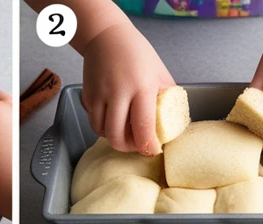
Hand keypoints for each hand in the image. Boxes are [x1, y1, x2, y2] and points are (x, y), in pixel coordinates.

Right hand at [81, 22, 174, 156]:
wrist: (106, 35)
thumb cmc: (137, 53)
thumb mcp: (159, 72)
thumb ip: (167, 97)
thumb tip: (175, 121)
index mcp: (141, 87)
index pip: (143, 126)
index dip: (147, 145)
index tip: (152, 150)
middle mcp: (118, 92)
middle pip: (117, 136)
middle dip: (128, 148)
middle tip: (136, 145)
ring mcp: (99, 94)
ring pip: (101, 131)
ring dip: (113, 138)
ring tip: (124, 133)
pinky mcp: (87, 95)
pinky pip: (93, 120)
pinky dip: (102, 126)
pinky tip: (112, 119)